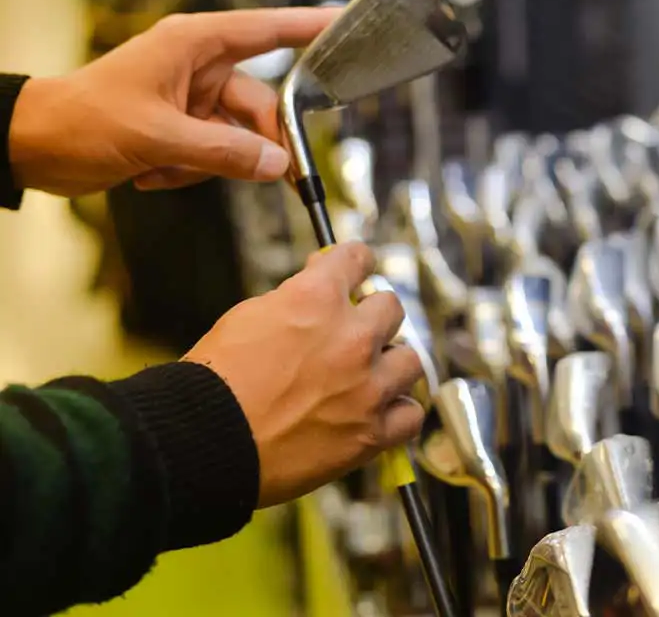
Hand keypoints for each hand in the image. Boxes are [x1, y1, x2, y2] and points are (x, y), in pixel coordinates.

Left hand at [8, 7, 338, 196]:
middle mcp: (196, 68)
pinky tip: (152, 174)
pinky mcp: (181, 128)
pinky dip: (190, 171)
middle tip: (279, 177)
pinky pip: (214, 155)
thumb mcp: (157, 137)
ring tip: (166, 169)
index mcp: (192, 46)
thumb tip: (278, 166)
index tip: (343, 23)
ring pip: (237, 137)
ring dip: (209, 164)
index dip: (307, 27)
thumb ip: (223, 151)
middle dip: (256, 144)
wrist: (32, 147)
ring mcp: (189, 99)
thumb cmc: (81, 120)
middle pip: (260, 104)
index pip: (265, 31)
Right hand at [183, 242, 425, 506]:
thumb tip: (318, 290)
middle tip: (358, 330)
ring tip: (370, 374)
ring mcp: (367, 387)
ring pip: (410, 360)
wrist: (202, 444)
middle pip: (392, 308)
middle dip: (373, 315)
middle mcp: (351, 338)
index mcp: (316, 300)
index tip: (356, 268)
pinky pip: (410, 414)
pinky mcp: (370, 433)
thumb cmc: (213, 383)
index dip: (355, 263)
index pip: (356, 259)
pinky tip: (381, 411)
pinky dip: (398, 411)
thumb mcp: (248, 317)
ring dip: (391, 364)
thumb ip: (294, 302)